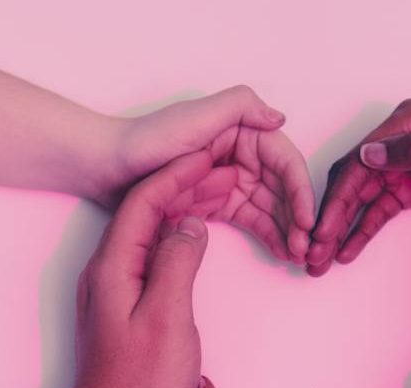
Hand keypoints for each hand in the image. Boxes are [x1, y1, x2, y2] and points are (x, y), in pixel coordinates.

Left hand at [58, 151, 231, 387]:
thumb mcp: (168, 321)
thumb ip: (178, 264)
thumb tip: (191, 224)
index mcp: (114, 268)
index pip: (145, 201)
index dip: (179, 173)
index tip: (212, 152)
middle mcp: (109, 272)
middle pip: (146, 210)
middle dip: (185, 183)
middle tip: (226, 166)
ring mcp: (116, 291)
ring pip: (151, 233)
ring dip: (184, 208)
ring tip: (221, 192)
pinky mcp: (128, 309)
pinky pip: (154, 257)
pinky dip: (180, 239)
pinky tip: (200, 239)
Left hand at [96, 85, 314, 262]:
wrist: (103, 167)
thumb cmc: (145, 142)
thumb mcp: (195, 118)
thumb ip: (239, 108)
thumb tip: (279, 117)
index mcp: (238, 130)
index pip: (282, 161)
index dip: (299, 191)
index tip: (307, 221)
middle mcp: (237, 153)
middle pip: (280, 187)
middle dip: (297, 217)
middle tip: (306, 248)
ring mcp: (225, 180)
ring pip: (269, 206)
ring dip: (286, 229)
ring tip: (297, 256)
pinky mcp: (213, 203)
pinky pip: (249, 219)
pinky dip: (267, 234)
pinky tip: (280, 251)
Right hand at [307, 98, 410, 274]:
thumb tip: (367, 154)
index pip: (359, 162)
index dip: (335, 199)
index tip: (319, 231)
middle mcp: (404, 138)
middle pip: (353, 180)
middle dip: (329, 218)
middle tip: (311, 253)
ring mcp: (408, 163)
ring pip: (361, 198)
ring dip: (340, 229)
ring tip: (321, 260)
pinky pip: (380, 209)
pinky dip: (362, 231)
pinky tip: (345, 252)